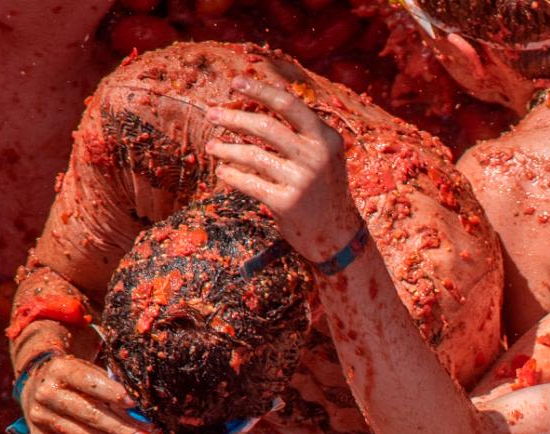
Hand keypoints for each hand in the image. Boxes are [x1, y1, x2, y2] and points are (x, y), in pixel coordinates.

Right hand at [19, 353, 150, 433]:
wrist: (36, 387)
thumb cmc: (77, 381)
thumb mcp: (93, 375)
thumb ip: (117, 392)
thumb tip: (149, 420)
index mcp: (60, 370)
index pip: (88, 381)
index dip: (111, 392)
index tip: (133, 403)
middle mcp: (46, 393)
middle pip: (88, 413)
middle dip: (120, 429)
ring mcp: (40, 416)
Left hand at [204, 78, 364, 263]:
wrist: (337, 235)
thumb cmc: (323, 188)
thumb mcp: (323, 154)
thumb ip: (302, 127)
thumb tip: (266, 90)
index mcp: (327, 139)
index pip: (289, 105)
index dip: (260, 90)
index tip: (235, 82)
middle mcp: (318, 158)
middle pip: (267, 127)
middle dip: (234, 118)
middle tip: (212, 115)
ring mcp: (303, 182)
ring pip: (254, 155)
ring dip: (227, 149)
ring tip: (213, 147)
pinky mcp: (288, 204)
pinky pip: (250, 183)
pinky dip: (232, 175)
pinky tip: (222, 171)